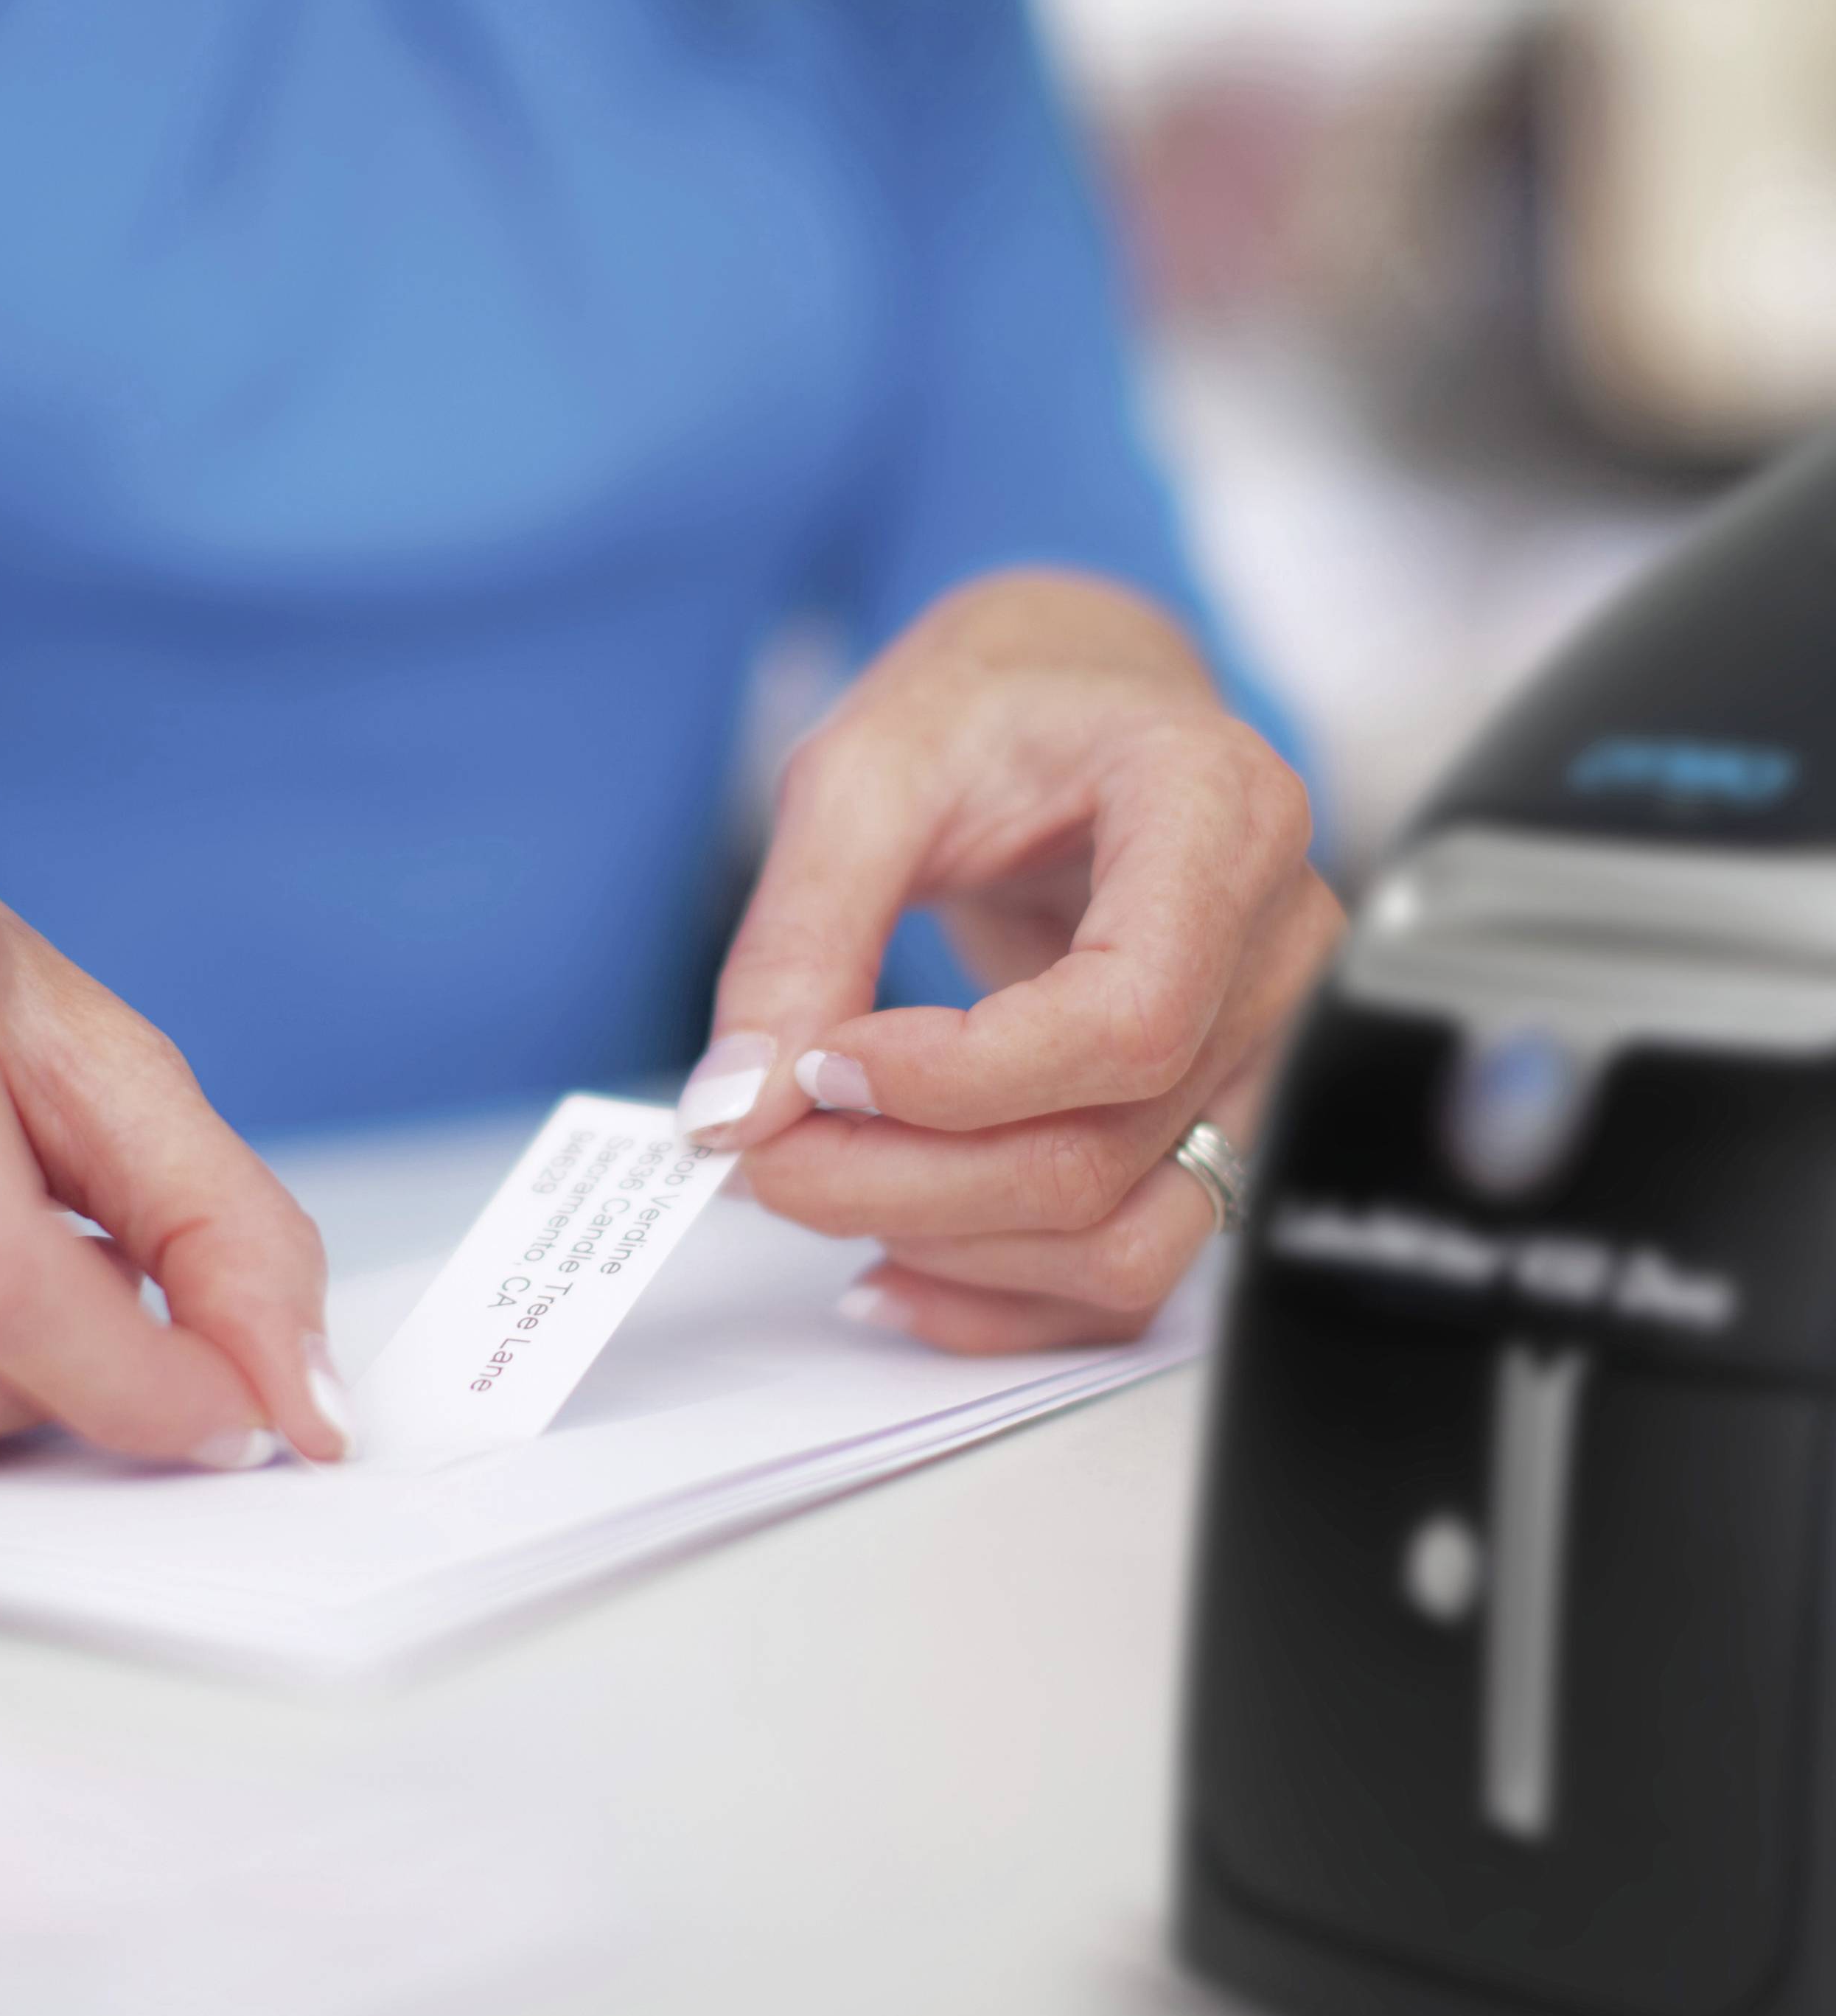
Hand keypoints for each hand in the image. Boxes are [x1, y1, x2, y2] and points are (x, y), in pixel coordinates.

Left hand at [675, 571, 1342, 1352]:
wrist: (1071, 717)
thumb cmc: (990, 716)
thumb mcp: (863, 773)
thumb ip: (798, 935)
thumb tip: (738, 1108)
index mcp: (1222, 816)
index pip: (1124, 1019)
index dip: (953, 1082)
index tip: (815, 1068)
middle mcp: (1277, 951)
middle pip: (1102, 1150)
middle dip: (901, 1182)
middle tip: (761, 1153)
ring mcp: (1262, 1056)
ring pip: (1124, 1240)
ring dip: (946, 1249)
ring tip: (817, 1187)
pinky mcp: (1218, 1128)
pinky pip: (1129, 1272)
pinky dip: (999, 1299)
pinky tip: (891, 1265)